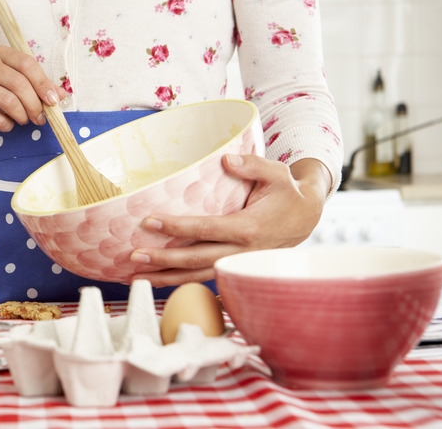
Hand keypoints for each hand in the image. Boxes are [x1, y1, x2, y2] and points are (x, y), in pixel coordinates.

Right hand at [0, 45, 65, 153]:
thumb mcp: (14, 86)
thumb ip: (37, 87)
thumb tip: (61, 95)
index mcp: (0, 53)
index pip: (27, 63)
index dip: (43, 84)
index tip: (54, 101)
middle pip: (19, 83)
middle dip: (34, 105)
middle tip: (40, 118)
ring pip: (8, 101)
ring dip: (22, 116)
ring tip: (23, 121)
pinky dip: (6, 125)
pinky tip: (6, 124)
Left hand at [129, 155, 331, 286]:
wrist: (307, 218)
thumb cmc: (287, 193)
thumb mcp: (277, 173)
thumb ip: (251, 165)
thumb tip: (226, 161)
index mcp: (249, 228)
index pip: (205, 229)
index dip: (176, 228)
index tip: (149, 222)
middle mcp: (241, 251)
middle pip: (196, 259)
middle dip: (163, 260)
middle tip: (133, 257)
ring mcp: (238, 263)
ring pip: (198, 275)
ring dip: (167, 278)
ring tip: (137, 277)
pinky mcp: (235, 267)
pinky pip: (205, 277)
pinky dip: (181, 281)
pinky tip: (159, 279)